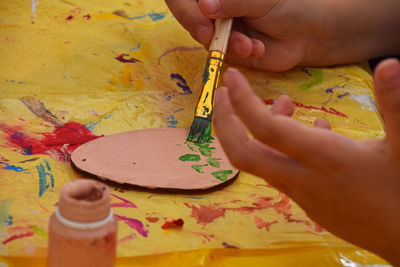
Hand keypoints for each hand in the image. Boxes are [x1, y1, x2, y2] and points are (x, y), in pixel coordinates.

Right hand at [165, 0, 399, 70]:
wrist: (305, 35)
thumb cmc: (286, 7)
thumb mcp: (260, 0)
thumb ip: (233, 2)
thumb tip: (205, 6)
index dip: (184, 7)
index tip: (199, 14)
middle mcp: (216, 9)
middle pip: (189, 16)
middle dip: (200, 27)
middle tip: (210, 34)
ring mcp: (220, 29)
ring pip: (204, 37)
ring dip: (225, 42)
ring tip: (249, 45)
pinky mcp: (228, 49)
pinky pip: (220, 53)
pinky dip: (236, 52)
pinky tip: (256, 49)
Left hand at [214, 58, 399, 264]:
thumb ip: (394, 105)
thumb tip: (388, 65)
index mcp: (324, 159)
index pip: (265, 129)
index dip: (242, 101)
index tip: (230, 77)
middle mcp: (303, 178)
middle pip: (243, 155)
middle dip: (225, 122)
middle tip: (222, 94)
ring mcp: (301, 194)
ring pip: (263, 162)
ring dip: (258, 131)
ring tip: (282, 103)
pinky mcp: (308, 203)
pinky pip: (282, 172)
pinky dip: (280, 148)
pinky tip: (310, 131)